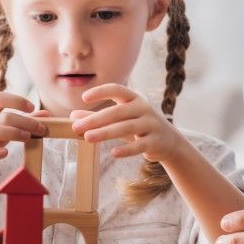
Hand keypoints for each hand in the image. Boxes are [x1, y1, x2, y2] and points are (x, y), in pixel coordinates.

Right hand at [0, 92, 46, 182]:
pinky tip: (5, 153)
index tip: (32, 107)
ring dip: (12, 133)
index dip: (17, 100)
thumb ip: (23, 120)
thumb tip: (46, 114)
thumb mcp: (2, 128)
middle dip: (24, 121)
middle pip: (2, 116)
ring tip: (27, 137)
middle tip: (41, 129)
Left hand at [70, 84, 185, 162]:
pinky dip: (127, 150)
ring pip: (126, 127)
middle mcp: (143, 108)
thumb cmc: (139, 127)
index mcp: (134, 99)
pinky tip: (113, 153)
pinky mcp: (155, 141)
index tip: (84, 98)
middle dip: (95, 119)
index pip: (117, 89)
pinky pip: (139, 145)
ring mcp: (151, 124)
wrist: (169, 141)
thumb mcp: (120, 120)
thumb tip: (73, 117)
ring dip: (105, 132)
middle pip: (117, 112)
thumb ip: (99, 117)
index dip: (101, 91)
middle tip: (76, 127)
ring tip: (88, 137)